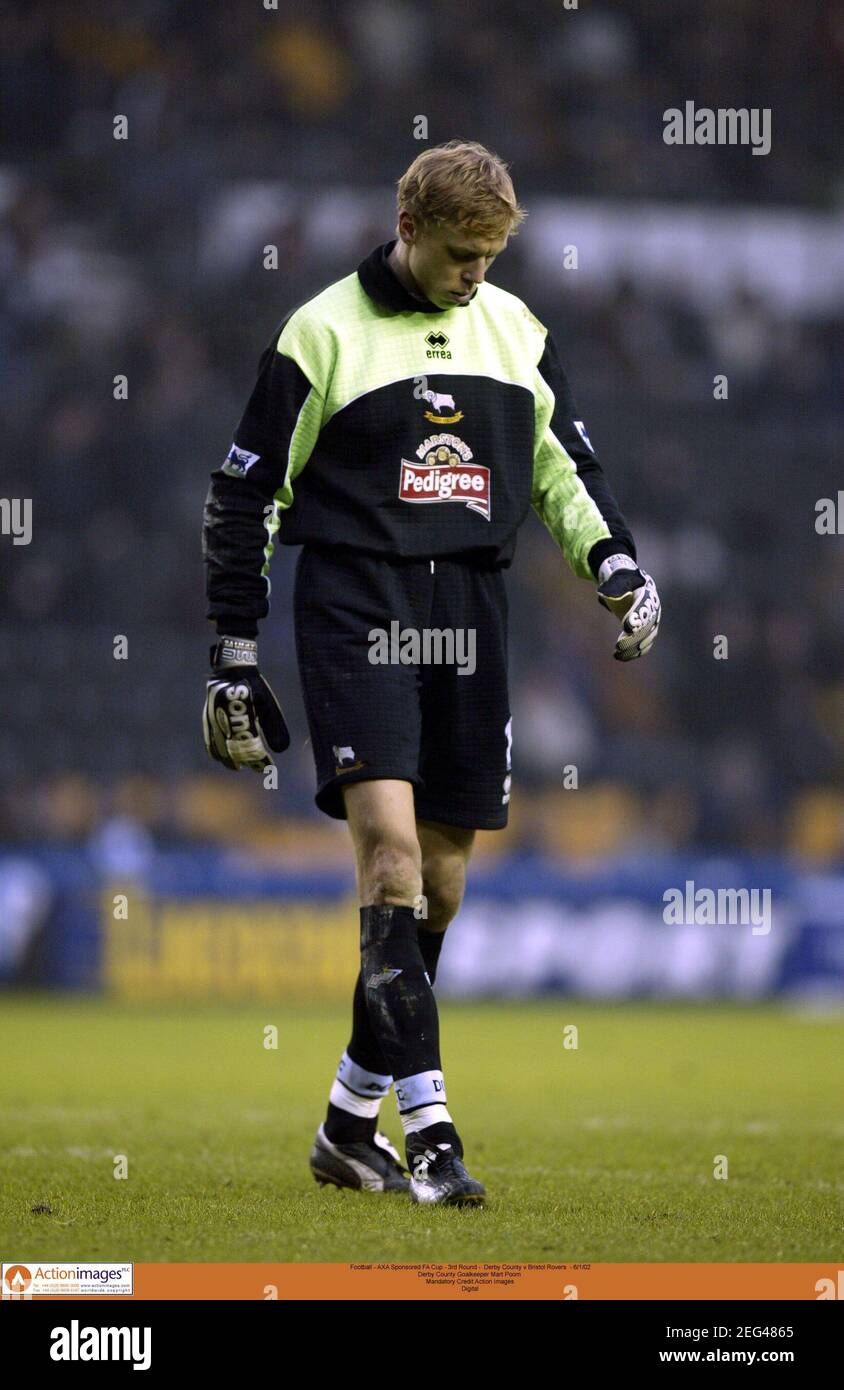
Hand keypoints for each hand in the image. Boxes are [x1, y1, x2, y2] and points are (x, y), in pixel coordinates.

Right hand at [203, 636, 289, 771]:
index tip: (270, 767)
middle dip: (247, 762)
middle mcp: (227, 721)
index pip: (253, 747)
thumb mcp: (268, 703)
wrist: (231, 669)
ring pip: (220, 749)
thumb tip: (282, 750)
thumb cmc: (253, 686)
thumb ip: (274, 726)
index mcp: (243, 717)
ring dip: (230, 760)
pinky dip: (216, 752)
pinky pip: (209, 740)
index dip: (261, 760)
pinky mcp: (207, 718)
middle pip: (235, 751)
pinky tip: (221, 757)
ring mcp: (214, 720)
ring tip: (238, 767)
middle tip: (257, 768)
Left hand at [596, 555, 660, 660]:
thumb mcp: (616, 579)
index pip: (644, 607)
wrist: (629, 585)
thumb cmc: (621, 581)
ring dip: (632, 649)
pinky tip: (620, 657)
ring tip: (616, 654)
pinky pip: (643, 646)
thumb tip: (606, 593)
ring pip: (646, 639)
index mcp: (647, 593)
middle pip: (646, 627)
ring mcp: (652, 622)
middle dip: (633, 638)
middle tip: (618, 645)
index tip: (626, 627)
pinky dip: (633, 653)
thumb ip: (613, 586)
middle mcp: (653, 609)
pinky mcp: (646, 633)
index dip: (636, 617)